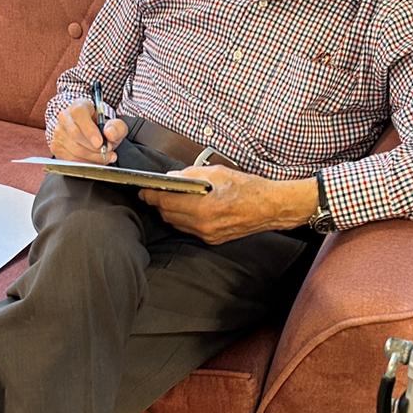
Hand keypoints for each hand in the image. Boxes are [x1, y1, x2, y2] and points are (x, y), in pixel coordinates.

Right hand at [50, 100, 128, 162]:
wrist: (92, 135)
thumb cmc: (102, 128)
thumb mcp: (115, 125)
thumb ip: (116, 127)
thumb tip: (109, 133)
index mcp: (78, 107)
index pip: (79, 114)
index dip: (89, 130)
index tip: (100, 142)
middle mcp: (65, 117)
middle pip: (75, 134)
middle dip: (93, 148)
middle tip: (107, 151)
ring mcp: (58, 133)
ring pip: (73, 149)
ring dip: (91, 157)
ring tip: (104, 157)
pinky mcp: (56, 147)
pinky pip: (69, 160)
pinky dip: (84, 164)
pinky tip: (94, 162)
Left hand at [139, 168, 317, 242]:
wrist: (269, 207)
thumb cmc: (247, 188)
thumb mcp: (217, 172)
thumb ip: (190, 175)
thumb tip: (172, 177)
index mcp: (202, 206)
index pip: (164, 201)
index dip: (150, 195)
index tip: (143, 190)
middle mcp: (202, 224)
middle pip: (167, 214)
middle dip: (158, 203)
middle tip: (154, 192)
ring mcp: (207, 234)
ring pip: (176, 223)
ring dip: (169, 212)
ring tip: (169, 199)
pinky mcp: (212, 239)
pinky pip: (189, 229)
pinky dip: (183, 219)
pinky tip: (186, 209)